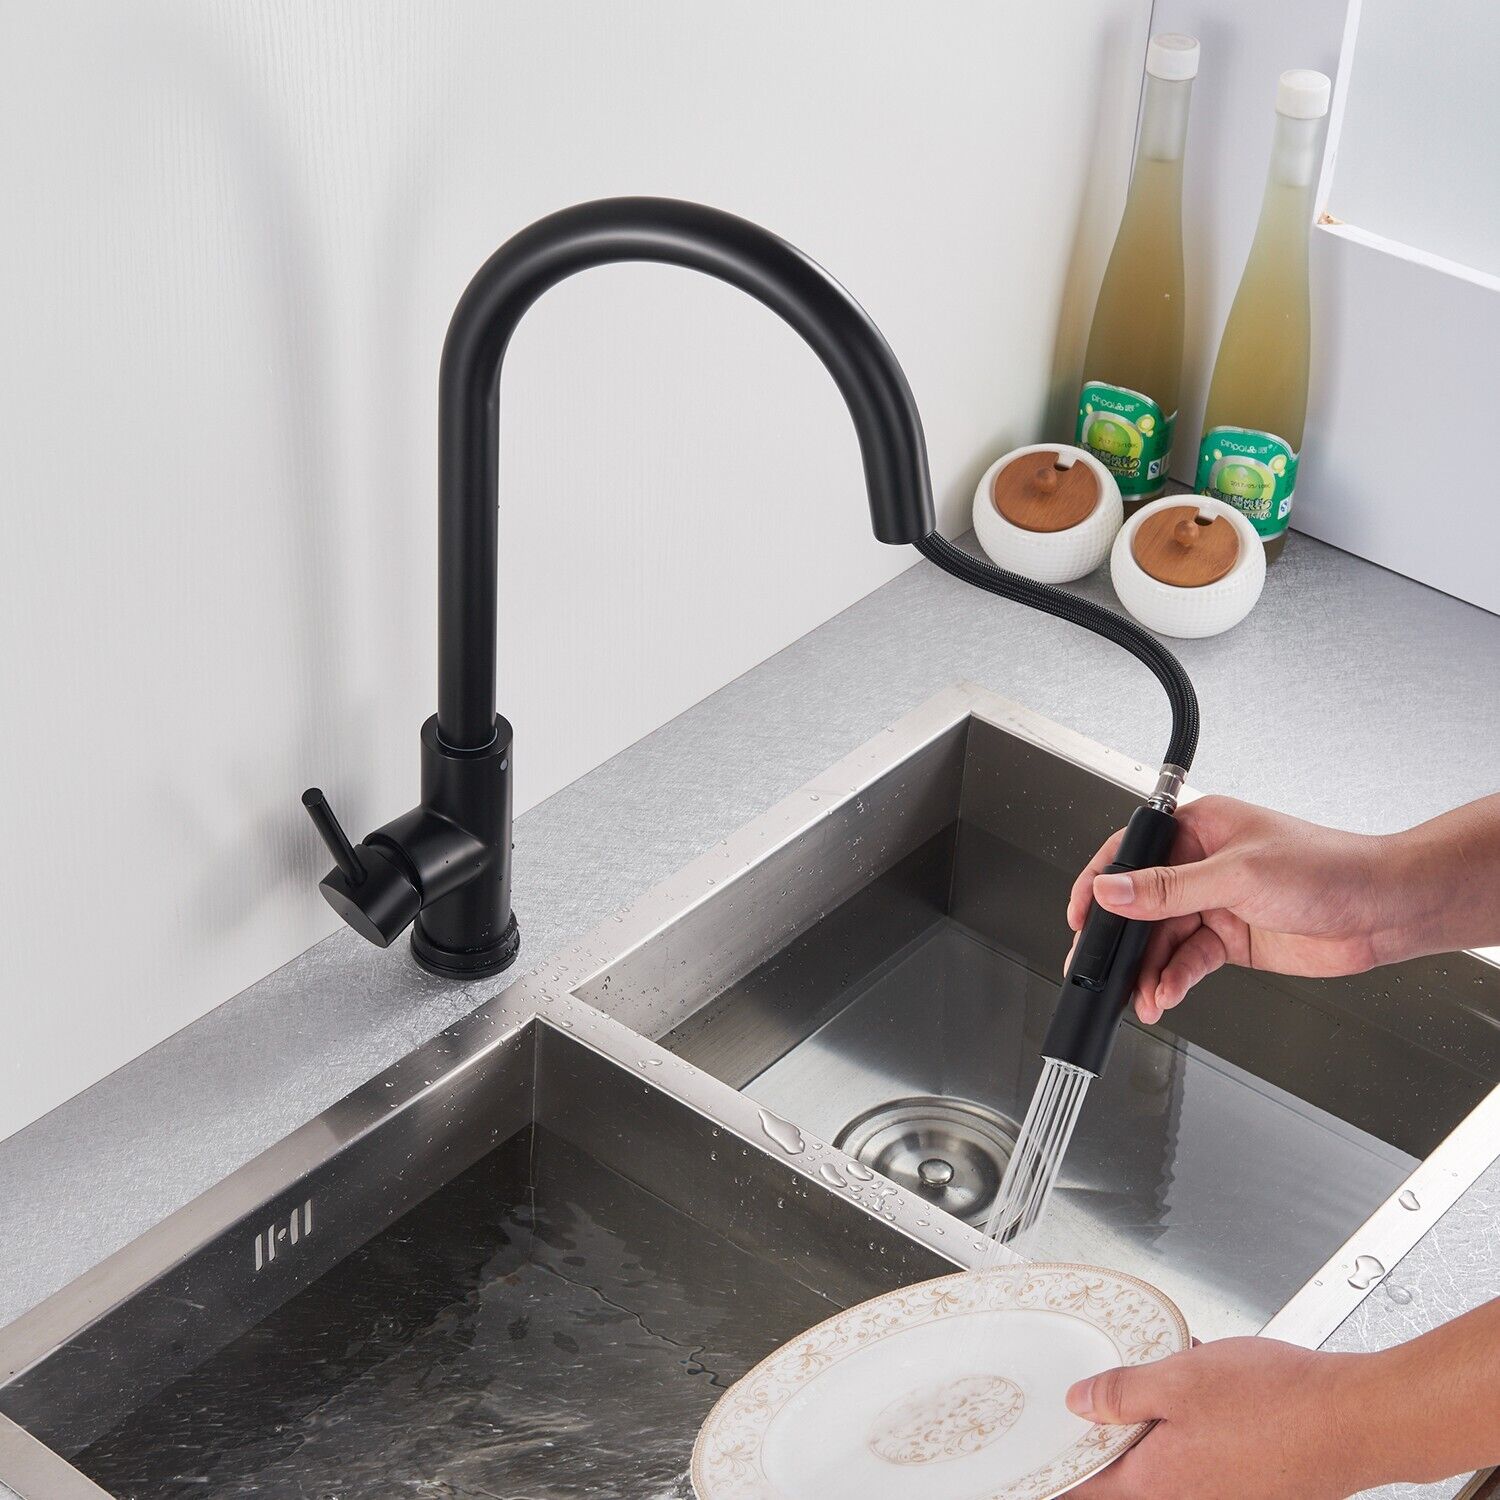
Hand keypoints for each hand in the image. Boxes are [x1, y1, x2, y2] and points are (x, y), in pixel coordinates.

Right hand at [1066, 795, 1387, 1023]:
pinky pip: (1188, 961)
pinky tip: (1166, 994)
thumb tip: (1112, 890)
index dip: (1100, 885)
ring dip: (1149, 970)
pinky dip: (1174, 980)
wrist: (1385, 911)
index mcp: (1198, 828)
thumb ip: (1169, 889)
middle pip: (1142, 906)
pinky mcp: (1230, 939)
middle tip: (1098, 970)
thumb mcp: (1238, 875)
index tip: (1079, 915)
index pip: (1131, 854)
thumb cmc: (1330, 867)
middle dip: (1122, 943)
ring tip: (1142, 995)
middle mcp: (1201, 864)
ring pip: (1162, 940)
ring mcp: (1215, 903)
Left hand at [1066, 1338, 1385, 1498]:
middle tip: (1102, 1399)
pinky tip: (1210, 1383)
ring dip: (1160, 1422)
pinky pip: (1204, 1453)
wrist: (1356, 1421)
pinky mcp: (1253, 1484)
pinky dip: (1196, 1422)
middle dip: (1113, 1436)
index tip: (1036, 1465)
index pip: (1087, 1489)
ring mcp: (1223, 1495)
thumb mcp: (1177, 1379)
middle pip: (1128, 1474)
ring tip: (1169, 1376)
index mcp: (1158, 1483)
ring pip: (1169, 1458)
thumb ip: (1120, 1393)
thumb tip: (1079, 1403)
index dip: (1058, 1472)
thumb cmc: (1277, 1404)